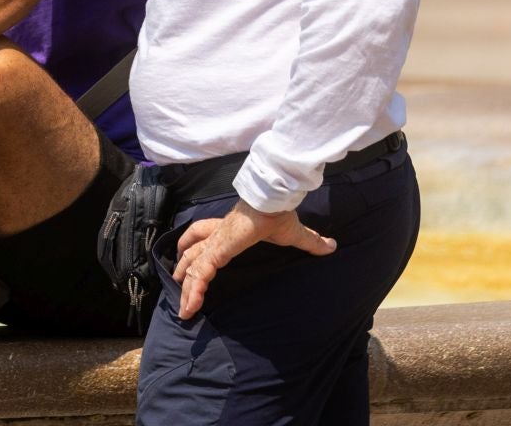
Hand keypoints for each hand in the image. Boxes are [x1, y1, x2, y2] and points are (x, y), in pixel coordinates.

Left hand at [172, 199, 335, 320]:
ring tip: (183, 308)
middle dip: (183, 268)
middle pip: (191, 251)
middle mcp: (217, 235)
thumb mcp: (295, 233)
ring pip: (192, 266)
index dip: (194, 247)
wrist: (274, 203)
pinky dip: (193, 290)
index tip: (190, 263)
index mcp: (229, 229)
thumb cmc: (280, 214)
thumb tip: (331, 246)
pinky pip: (200, 273)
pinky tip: (189, 306)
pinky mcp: (218, 251)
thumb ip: (310, 242)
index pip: (203, 236)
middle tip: (179, 285)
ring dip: (186, 287)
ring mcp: (216, 243)